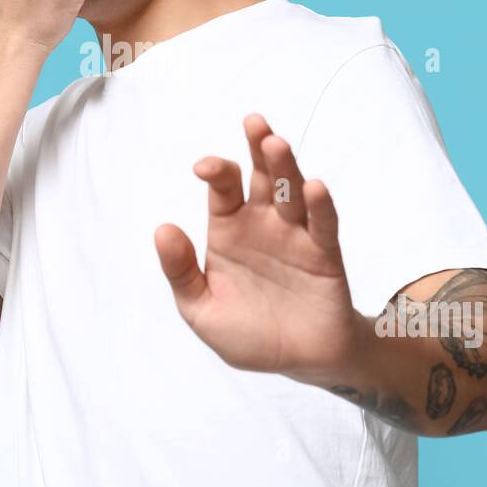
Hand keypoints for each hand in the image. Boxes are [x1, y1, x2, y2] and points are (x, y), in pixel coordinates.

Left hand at [153, 114, 364, 383]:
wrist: (296, 362)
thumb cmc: (247, 332)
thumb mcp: (201, 310)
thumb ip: (180, 273)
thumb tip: (162, 229)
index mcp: (229, 229)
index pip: (223, 188)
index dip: (216, 171)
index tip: (204, 168)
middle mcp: (263, 223)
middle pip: (260, 176)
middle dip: (257, 148)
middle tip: (254, 123)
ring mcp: (295, 235)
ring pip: (291, 191)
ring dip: (285, 167)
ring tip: (275, 144)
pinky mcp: (324, 254)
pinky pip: (322, 225)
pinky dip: (320, 206)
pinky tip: (314, 188)